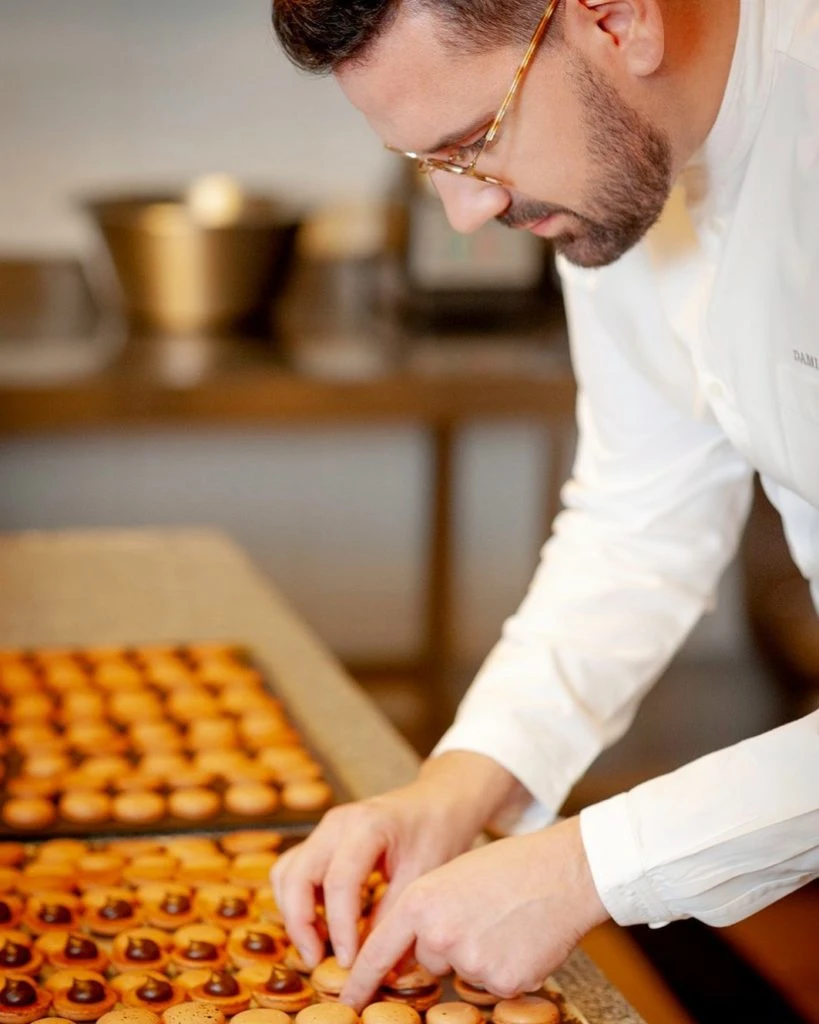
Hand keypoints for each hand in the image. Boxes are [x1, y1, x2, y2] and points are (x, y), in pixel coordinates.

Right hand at [272, 752, 528, 970]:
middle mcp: (337, 823)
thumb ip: (393, 916)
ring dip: (293, 913)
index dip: (339, 927)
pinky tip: (318, 925)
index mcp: (367, 825)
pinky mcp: (322, 839)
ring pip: (286, 872)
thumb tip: (374, 966)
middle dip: (301, 923)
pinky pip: (293, 869)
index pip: (339, 881)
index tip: (348, 963)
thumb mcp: (423, 875)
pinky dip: (297, 900)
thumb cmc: (437, 833)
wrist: (439, 801)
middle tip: (317, 961)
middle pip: (297, 874)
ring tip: (317, 946)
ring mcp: (325, 828)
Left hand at [339, 817, 608, 1009]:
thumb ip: (425, 910)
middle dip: (448, 945)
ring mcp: (470, 960)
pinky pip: (492, 984)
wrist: (562, 871)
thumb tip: (412, 947)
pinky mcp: (501, 981)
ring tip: (504, 922)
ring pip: (461, 971)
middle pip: (428, 960)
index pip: (380, 951)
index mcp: (421, 901)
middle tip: (480, 914)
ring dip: (478, 955)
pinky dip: (506, 968)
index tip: (348, 1000)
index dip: (362, 979)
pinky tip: (521, 939)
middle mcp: (439, 933)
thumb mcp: (451, 876)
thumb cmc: (509, 867)